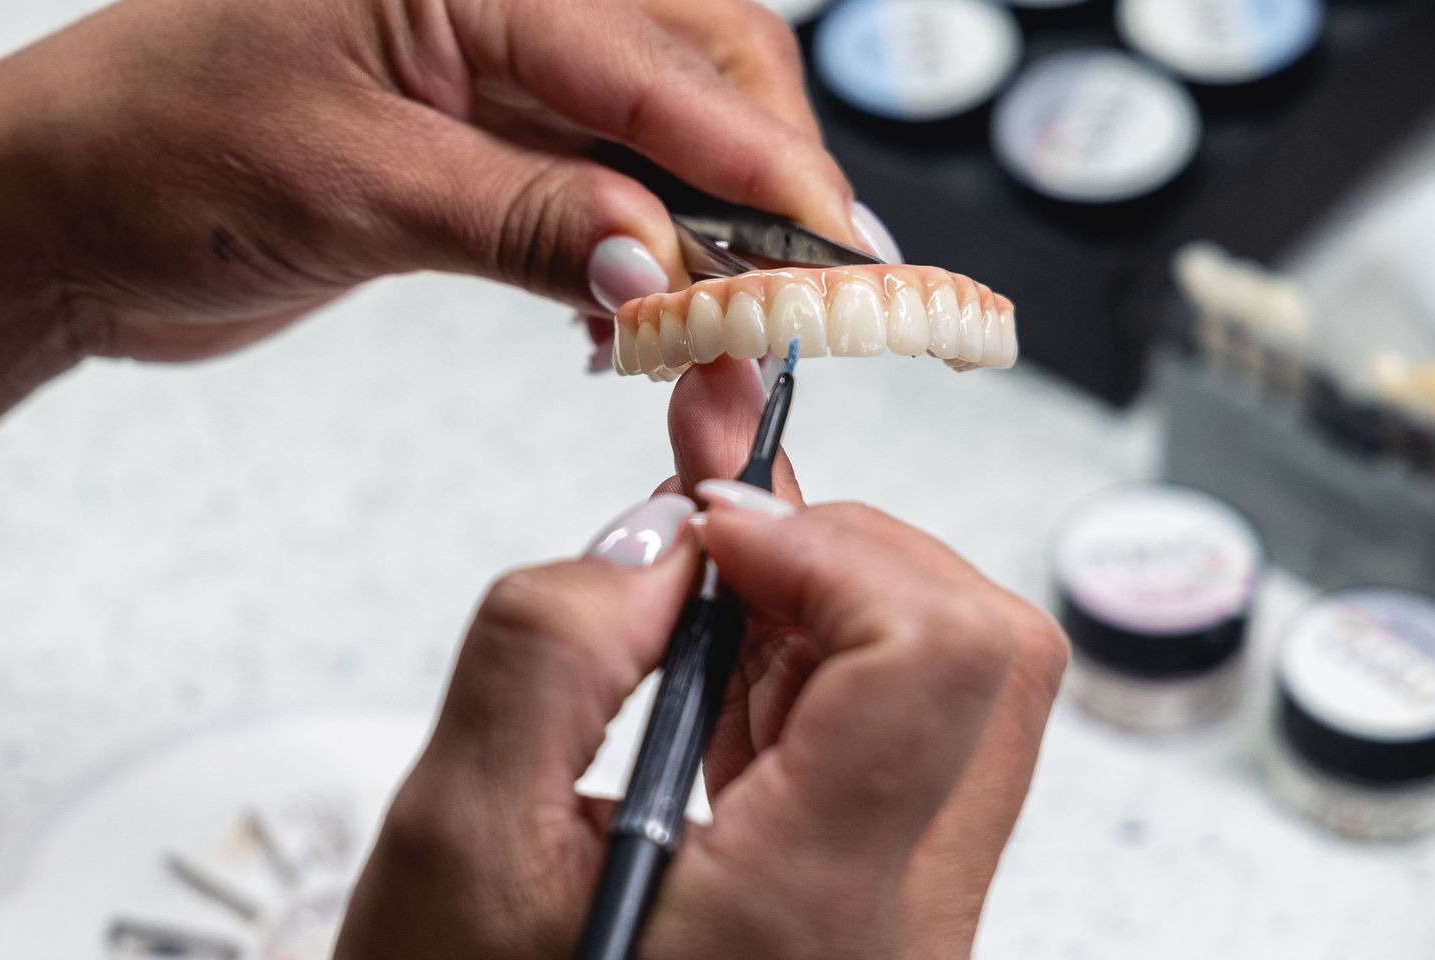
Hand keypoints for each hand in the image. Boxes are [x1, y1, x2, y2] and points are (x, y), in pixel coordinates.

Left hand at [0, 0, 887, 518]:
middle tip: (799, 313)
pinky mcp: (477, 119)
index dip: (770, 169)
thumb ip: (533, 220)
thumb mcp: (354, 190)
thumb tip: (673, 268)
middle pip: (700, 71)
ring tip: (718, 344)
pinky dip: (638, 246)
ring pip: (663, 130)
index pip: (670, 61)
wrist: (41, 203)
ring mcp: (491, 44)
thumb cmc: (149, 157)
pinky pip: (604, 170)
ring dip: (704, 235)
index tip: (844, 262)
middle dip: (760, 196)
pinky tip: (634, 320)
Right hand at [334, 359, 1067, 958]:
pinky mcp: (885, 902)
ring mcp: (910, 918)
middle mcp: (903, 922)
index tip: (711, 527)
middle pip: (983, 654)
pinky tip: (720, 638)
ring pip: (951, 683)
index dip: (831, 545)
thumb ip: (549, 653)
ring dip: (828, 591)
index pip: (937, 655)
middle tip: (713, 514)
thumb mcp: (451, 846)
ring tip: (699, 564)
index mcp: (813, 914)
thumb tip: (666, 529)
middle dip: (844, 549)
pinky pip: (903, 735)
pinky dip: (817, 655)